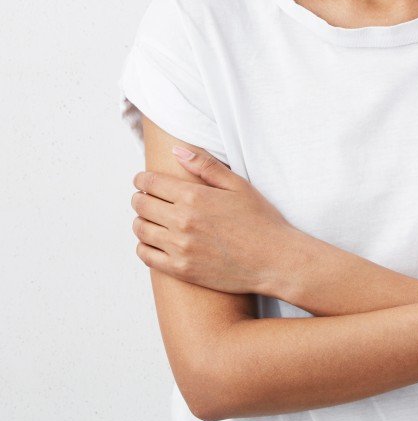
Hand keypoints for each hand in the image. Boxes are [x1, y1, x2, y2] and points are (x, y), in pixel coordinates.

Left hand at [131, 148, 299, 296]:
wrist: (274, 260)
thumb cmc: (260, 219)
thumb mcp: (238, 185)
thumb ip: (205, 166)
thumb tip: (177, 150)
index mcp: (194, 196)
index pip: (151, 183)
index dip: (142, 179)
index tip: (142, 179)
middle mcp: (182, 221)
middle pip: (142, 205)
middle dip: (140, 197)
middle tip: (144, 197)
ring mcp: (179, 248)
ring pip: (141, 230)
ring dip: (140, 220)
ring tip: (149, 218)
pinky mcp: (181, 270)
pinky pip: (147, 256)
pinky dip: (143, 245)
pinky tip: (153, 241)